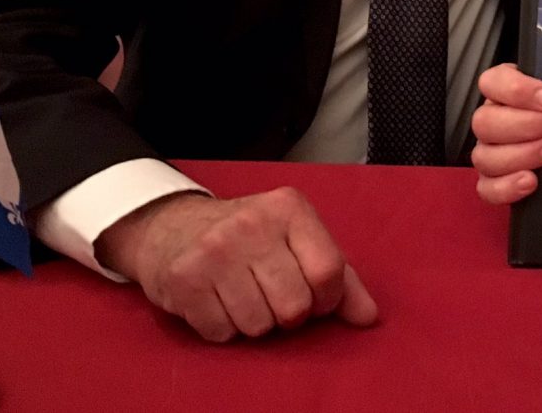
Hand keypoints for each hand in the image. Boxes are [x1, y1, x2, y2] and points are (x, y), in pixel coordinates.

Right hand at [95, 188, 376, 341]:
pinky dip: (223, 328)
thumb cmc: (248, 238)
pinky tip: (216, 300)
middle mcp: (252, 223)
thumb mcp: (297, 240)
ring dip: (254, 322)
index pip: (328, 272)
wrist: (172, 227)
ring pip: (259, 326)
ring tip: (242, 294)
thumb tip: (369, 317)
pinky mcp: (183, 278)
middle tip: (271, 294)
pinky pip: (223, 333)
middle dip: (288, 314)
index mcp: (289, 208)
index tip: (312, 295)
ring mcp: (214, 250)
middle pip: (294, 306)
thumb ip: (340, 277)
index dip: (326, 299)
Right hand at [471, 63, 541, 204]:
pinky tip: (531, 181)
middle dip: (527, 124)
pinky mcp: (493, 183)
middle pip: (485, 122)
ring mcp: (488, 153)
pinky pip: (487, 189)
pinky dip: (507, 186)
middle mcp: (490, 121)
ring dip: (522, 154)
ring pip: (485, 157)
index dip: (517, 90)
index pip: (492, 82)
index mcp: (502, 92)